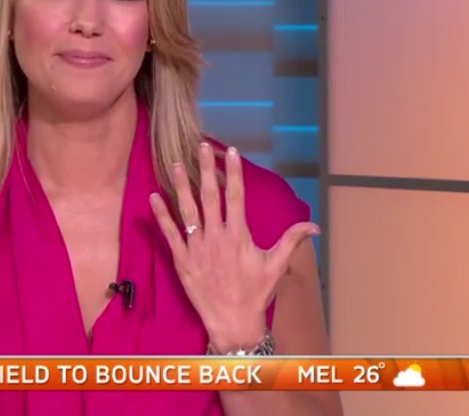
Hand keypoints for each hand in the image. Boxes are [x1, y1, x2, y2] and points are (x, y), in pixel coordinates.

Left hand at [150, 142, 319, 352]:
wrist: (232, 321)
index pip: (236, 196)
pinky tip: (153, 197)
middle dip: (206, 169)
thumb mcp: (276, 265)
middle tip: (200, 147)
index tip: (231, 151)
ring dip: (181, 186)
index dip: (234, 172)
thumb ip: (292, 241)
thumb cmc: (255, 293)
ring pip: (187, 210)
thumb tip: (314, 226)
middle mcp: (217, 237)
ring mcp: (198, 248)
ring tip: (174, 163)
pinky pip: (169, 233)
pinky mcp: (182, 260)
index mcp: (239, 235)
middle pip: (210, 196)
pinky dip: (161, 215)